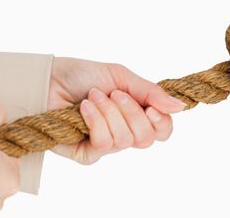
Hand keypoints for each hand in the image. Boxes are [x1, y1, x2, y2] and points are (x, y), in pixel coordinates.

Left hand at [48, 58, 185, 164]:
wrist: (48, 79)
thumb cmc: (82, 75)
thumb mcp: (122, 77)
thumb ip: (151, 93)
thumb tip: (180, 107)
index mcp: (136, 113)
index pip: (162, 130)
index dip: (162, 122)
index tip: (152, 108)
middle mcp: (124, 131)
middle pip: (146, 138)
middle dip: (132, 112)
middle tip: (115, 94)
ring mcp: (105, 144)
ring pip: (125, 139)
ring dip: (109, 112)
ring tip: (93, 96)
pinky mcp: (87, 154)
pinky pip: (104, 144)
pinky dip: (95, 121)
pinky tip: (84, 108)